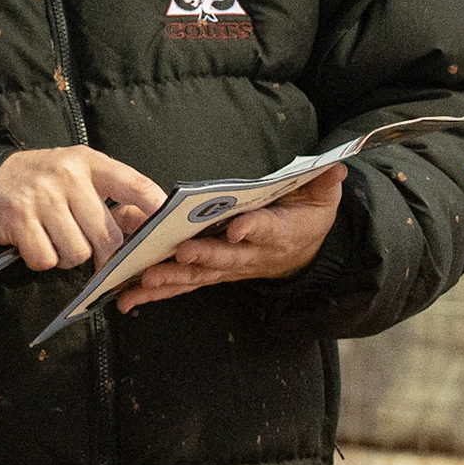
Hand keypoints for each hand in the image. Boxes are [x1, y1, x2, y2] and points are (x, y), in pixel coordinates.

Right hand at [0, 147, 166, 270]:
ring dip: (69, 257)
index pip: (134, 185)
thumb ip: (113, 194)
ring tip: (57, 240)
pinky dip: (44, 260)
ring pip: (77, 252)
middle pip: (106, 236)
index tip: (166, 229)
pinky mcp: (18, 218)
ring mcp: (41, 197)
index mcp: (89, 162)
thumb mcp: (80, 174)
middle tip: (93, 251)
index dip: (155, 210)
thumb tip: (148, 227)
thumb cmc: (47, 181)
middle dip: (104, 254)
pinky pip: (46, 259)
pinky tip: (37, 243)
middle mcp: (67, 176)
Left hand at [115, 163, 346, 310]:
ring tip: (143, 280)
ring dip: (170, 280)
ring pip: (198, 276)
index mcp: (279, 231)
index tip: (237, 228)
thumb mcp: (322, 195)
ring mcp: (229, 267)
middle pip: (225, 258)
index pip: (266, 229)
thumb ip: (323, 180)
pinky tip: (127, 299)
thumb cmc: (306, 215)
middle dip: (203, 256)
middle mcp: (251, 255)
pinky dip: (156, 293)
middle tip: (179, 254)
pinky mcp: (211, 274)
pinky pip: (183, 285)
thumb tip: (336, 165)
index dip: (253, 228)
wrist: (304, 251)